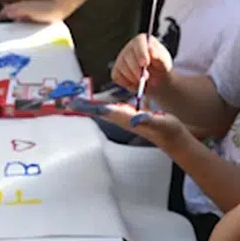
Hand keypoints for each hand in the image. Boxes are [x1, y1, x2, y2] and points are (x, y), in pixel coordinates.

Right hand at [0, 0, 64, 23]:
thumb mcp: (28, 11)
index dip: (1, 14)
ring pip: (17, 14)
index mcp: (21, 6)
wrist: (59, 9)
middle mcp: (24, 7)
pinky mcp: (36, 15)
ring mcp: (30, 11)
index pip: (7, 9)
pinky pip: (25, 18)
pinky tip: (23, 27)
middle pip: (11, 11)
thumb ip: (17, 11)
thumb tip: (5, 12)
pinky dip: (21, 21)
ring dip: (12, 18)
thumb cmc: (45, 10)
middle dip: (5, 16)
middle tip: (0, 24)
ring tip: (9, 27)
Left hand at [69, 97, 186, 147]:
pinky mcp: (128, 117)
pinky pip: (109, 111)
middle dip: (83, 107)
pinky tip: (94, 104)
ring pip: (101, 111)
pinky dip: (98, 106)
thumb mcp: (160, 123)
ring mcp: (124, 118)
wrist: (173, 138)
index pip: (102, 110)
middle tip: (66, 102)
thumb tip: (134, 119)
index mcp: (126, 118)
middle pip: (97, 111)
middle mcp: (121, 119)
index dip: (88, 106)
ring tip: (74, 102)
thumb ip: (147, 120)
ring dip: (88, 107)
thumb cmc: (167, 130)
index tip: (73, 103)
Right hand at [111, 34, 172, 91]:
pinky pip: (117, 77)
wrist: (156, 78)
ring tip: (144, 80)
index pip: (138, 43)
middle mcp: (129, 48)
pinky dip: (126, 83)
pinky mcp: (116, 70)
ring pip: (122, 69)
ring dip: (133, 78)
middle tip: (146, 77)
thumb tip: (152, 52)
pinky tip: (135, 83)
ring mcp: (121, 59)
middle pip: (128, 57)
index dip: (141, 53)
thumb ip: (160, 56)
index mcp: (141, 41)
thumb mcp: (164, 61)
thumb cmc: (160, 66)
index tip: (145, 63)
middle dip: (137, 69)